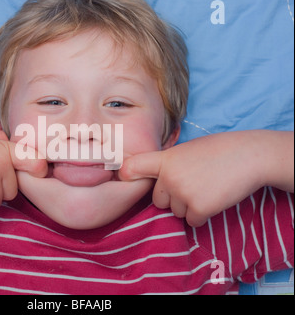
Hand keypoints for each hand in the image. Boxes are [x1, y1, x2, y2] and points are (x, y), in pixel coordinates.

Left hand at [119, 131, 292, 226]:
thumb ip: (170, 164)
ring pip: (176, 212)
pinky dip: (203, 215)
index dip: (125, 175)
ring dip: (189, 207)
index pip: (134, 167)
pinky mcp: (199, 208)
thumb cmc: (220, 150)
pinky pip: (192, 221)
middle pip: (158, 200)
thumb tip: (157, 179)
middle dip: (172, 198)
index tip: (121, 178)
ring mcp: (183, 193)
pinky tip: (214, 198)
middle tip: (193, 184)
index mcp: (165, 159)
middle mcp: (169, 177)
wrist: (249, 156)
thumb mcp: (188, 150)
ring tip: (207, 188)